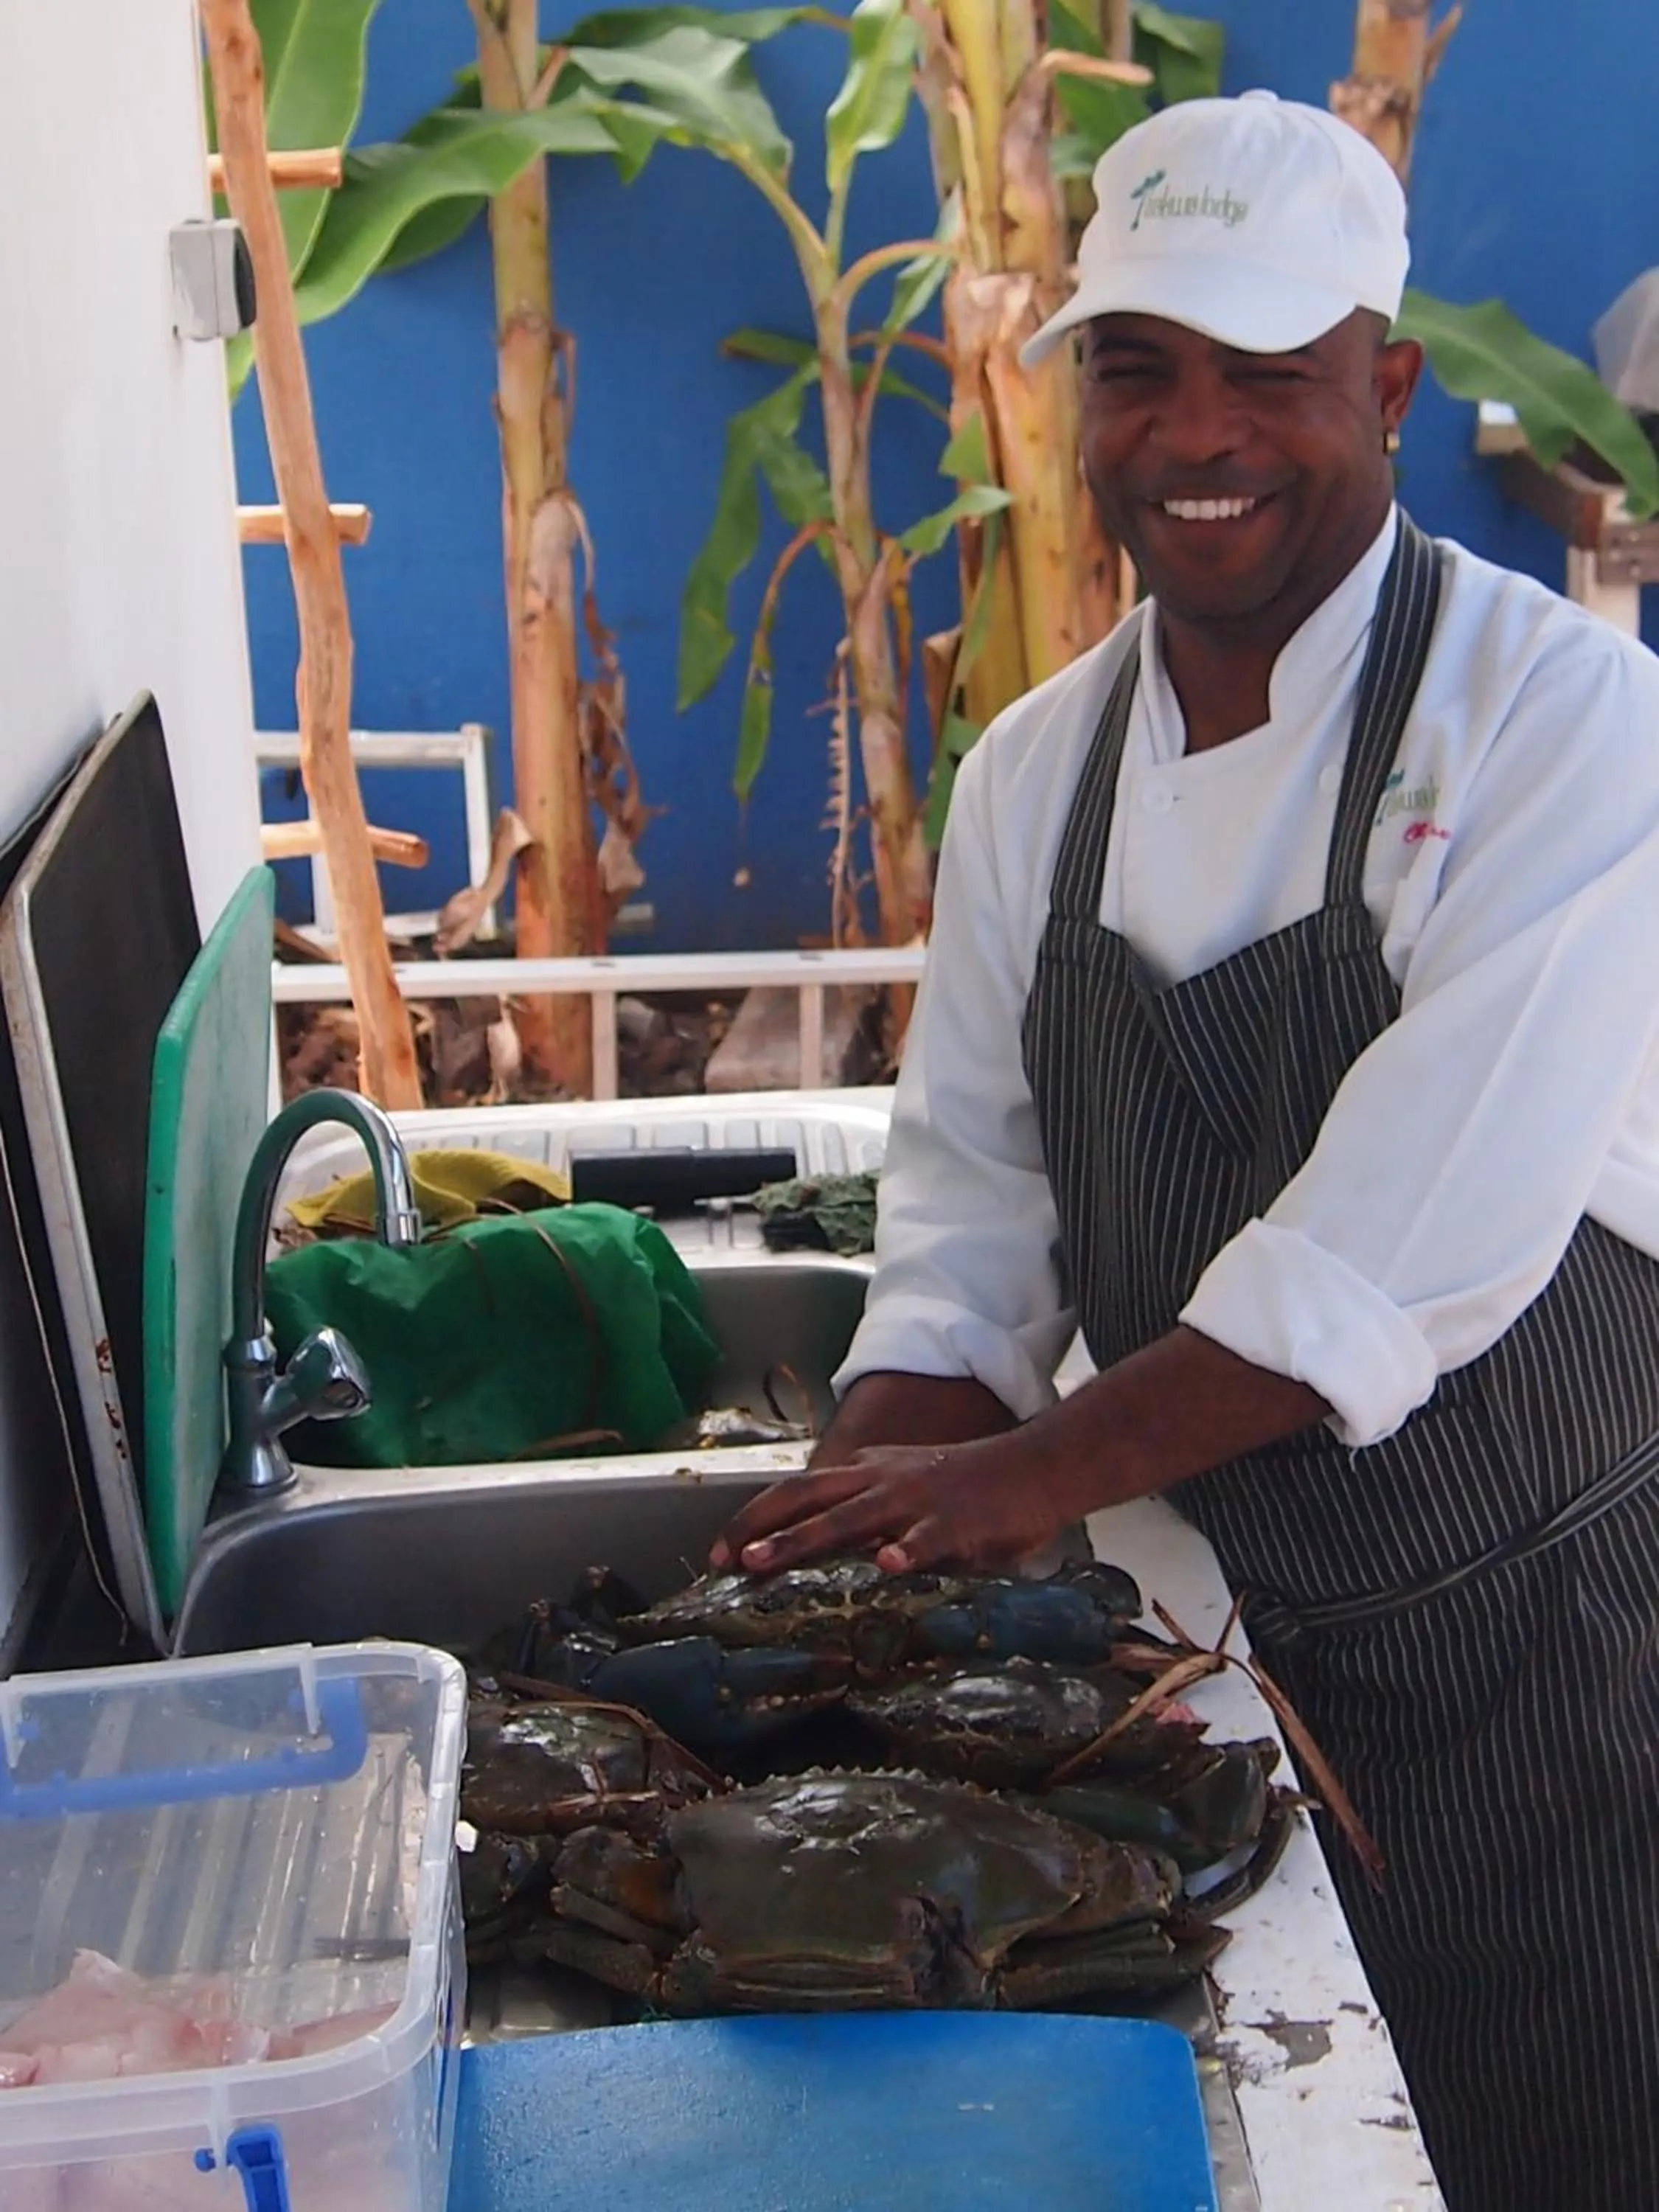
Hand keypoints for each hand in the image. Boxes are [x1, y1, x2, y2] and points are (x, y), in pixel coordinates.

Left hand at [708, 1431, 1078, 1576]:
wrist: (1037, 1468)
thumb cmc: (972, 1487)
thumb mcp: (908, 1490)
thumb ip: (870, 1515)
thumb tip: (831, 1552)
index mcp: (868, 1473)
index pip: (797, 1491)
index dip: (754, 1518)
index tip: (720, 1551)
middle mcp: (881, 1481)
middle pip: (805, 1498)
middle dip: (758, 1528)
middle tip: (723, 1560)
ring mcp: (915, 1500)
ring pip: (847, 1518)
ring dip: (800, 1539)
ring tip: (763, 1561)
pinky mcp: (954, 1521)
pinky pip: (925, 1538)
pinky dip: (905, 1550)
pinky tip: (887, 1565)